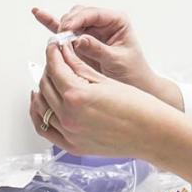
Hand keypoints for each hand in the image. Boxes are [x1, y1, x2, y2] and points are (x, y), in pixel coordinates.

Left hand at [29, 41, 172, 159]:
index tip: (54, 46)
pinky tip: (42, 104)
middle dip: (49, 68)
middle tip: (55, 59)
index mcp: (78, 95)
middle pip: (45, 85)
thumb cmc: (138, 108)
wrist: (152, 133)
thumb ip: (80, 67)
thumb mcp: (106, 81)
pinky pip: (45, 129)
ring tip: (50, 78)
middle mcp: (69, 116)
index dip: (53, 53)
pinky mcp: (72, 145)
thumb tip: (66, 53)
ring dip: (42, 89)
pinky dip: (39, 114)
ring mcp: (69, 133)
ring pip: (41, 106)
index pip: (55, 68)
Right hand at [32, 6, 179, 107]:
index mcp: (117, 21)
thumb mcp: (117, 61)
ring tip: (55, 43)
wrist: (135, 85)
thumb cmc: (133, 72)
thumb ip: (99, 49)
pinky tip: (39, 14)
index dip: (77, 19)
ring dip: (61, 29)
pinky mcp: (82, 40)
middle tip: (61, 40)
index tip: (66, 30)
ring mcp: (92, 30)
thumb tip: (80, 39)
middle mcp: (103, 22)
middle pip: (79, 14)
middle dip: (67, 24)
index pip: (93, 13)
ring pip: (70, 21)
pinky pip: (65, 30)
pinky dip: (52, 23)